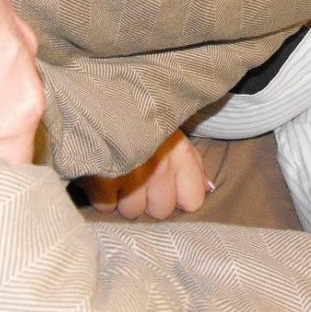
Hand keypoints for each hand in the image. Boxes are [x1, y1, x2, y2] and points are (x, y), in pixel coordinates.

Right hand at [79, 129, 210, 219]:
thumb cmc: (141, 119)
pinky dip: (103, 196)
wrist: (101, 99)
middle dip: (150, 200)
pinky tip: (104, 177)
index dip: (179, 197)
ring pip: (133, 212)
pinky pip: (107, 207)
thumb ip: (194, 163)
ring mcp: (131, 175)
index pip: (193, 201)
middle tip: (140, 179)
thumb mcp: (173, 133)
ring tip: (120, 176)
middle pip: (161, 211)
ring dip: (125, 199)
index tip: (168, 186)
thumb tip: (209, 189)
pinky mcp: (102, 180)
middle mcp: (160, 167)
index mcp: (180, 154)